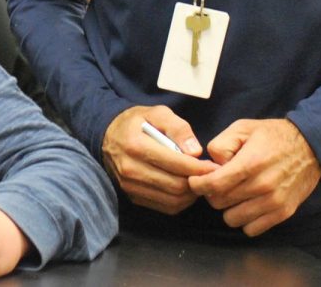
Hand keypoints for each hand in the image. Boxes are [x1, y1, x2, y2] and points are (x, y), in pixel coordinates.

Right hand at [101, 105, 217, 214]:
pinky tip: (184, 188)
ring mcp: (130, 186)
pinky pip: (165, 207)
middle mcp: (131, 170)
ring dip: (191, 194)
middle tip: (210, 174)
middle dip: (198, 182)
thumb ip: (178, 127)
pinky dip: (180, 201)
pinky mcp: (132, 196)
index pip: (176, 165)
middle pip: (176, 186)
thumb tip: (195, 151)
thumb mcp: (157, 113)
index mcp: (136, 146)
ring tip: (198, 180)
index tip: (214, 166)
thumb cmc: (136, 122)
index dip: (200, 168)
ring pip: (172, 200)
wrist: (106, 136)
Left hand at [187, 118, 320, 236]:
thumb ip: (221, 145)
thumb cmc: (272, 136)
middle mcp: (262, 186)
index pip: (214, 184)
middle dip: (212, 193)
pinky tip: (246, 204)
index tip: (195, 181)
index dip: (198, 185)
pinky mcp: (283, 213)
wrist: (311, 147)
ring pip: (232, 218)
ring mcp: (274, 202)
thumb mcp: (242, 128)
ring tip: (234, 193)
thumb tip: (211, 166)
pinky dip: (245, 220)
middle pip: (219, 202)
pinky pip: (251, 229)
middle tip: (218, 183)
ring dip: (227, 207)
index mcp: (250, 163)